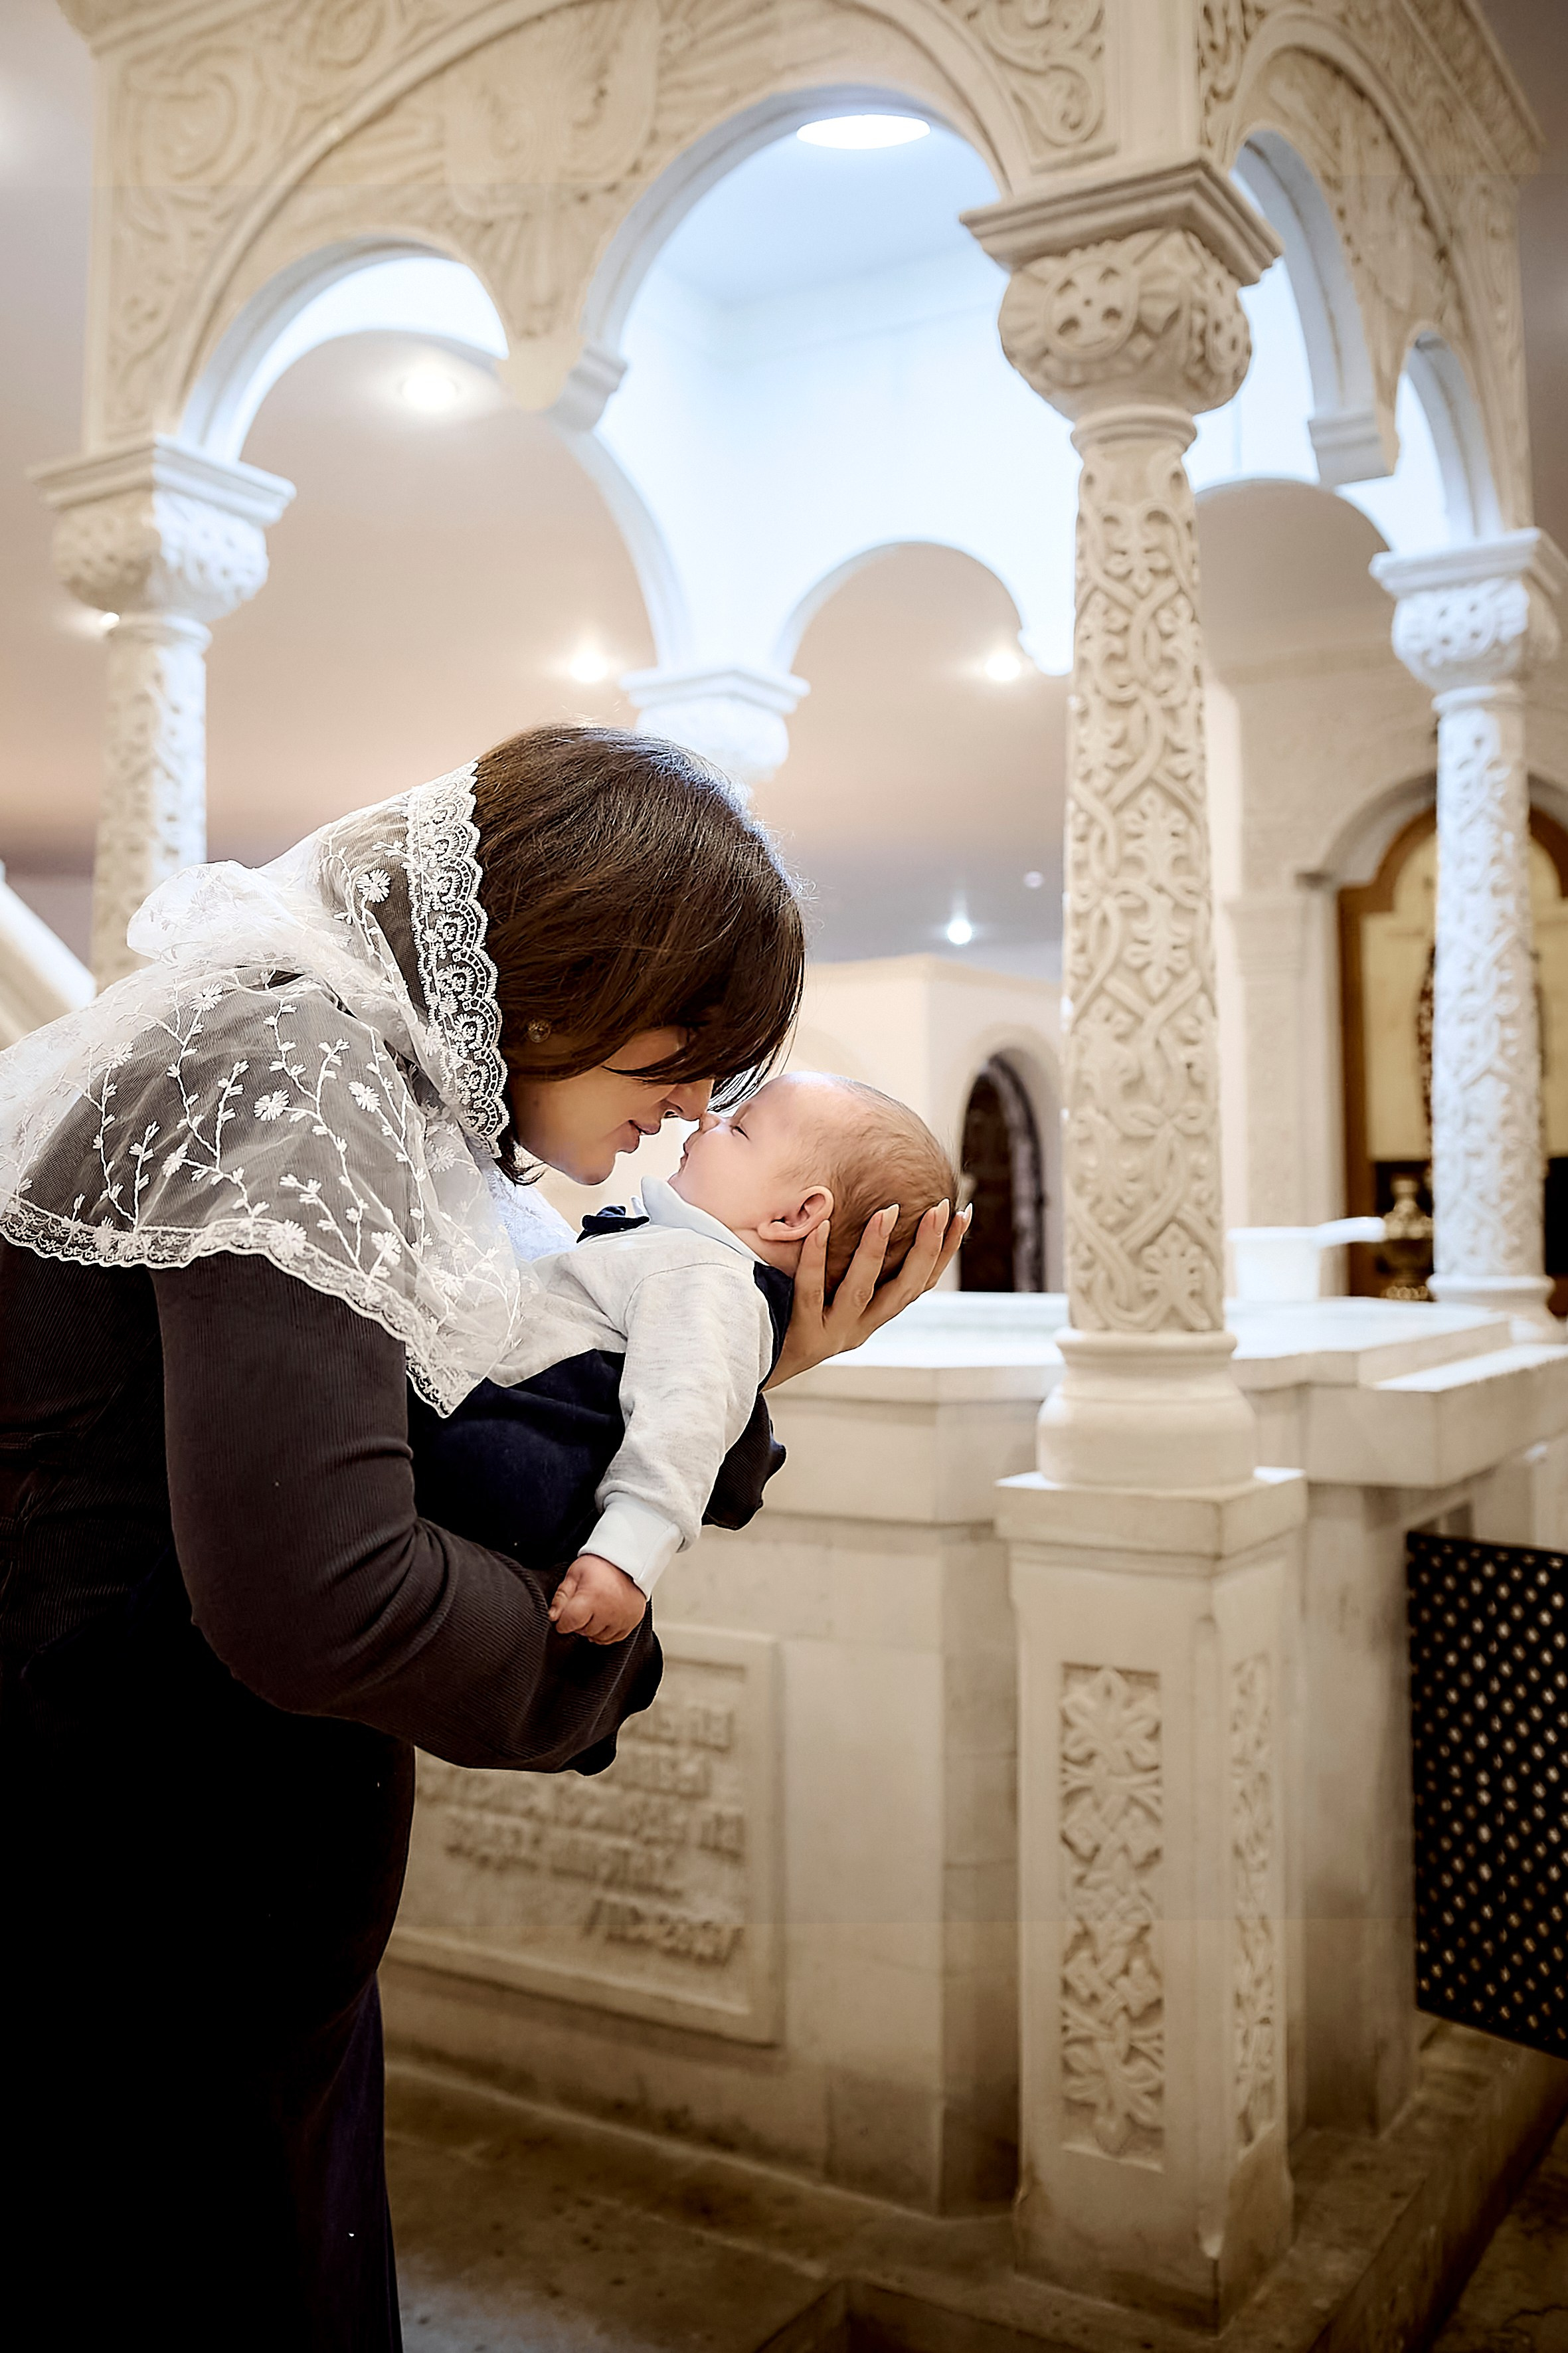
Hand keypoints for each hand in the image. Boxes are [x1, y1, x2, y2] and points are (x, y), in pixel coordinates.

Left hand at [549, 1553, 647, 1644]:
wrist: (628, 1560)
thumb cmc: (600, 1565)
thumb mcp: (575, 1574)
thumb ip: (562, 1596)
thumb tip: (553, 1616)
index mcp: (592, 1598)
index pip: (569, 1623)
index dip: (563, 1622)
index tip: (563, 1617)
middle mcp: (608, 1611)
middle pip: (583, 1631)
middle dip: (578, 1622)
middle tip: (582, 1606)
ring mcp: (622, 1618)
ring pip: (598, 1637)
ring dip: (592, 1628)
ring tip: (594, 1611)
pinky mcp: (631, 1621)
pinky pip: (613, 1638)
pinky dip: (606, 1632)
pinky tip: (604, 1618)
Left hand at [764, 1198, 971, 1388]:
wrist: (753, 1366)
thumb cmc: (790, 1321)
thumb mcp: (830, 1297)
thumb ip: (849, 1266)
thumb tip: (871, 1212)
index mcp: (874, 1317)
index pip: (921, 1284)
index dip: (944, 1252)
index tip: (962, 1215)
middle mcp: (861, 1328)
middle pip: (905, 1289)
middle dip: (926, 1249)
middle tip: (940, 1209)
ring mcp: (832, 1333)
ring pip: (862, 1290)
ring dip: (876, 1249)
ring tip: (887, 1211)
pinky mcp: (801, 1334)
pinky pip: (811, 1291)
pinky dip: (817, 1258)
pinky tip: (822, 1226)